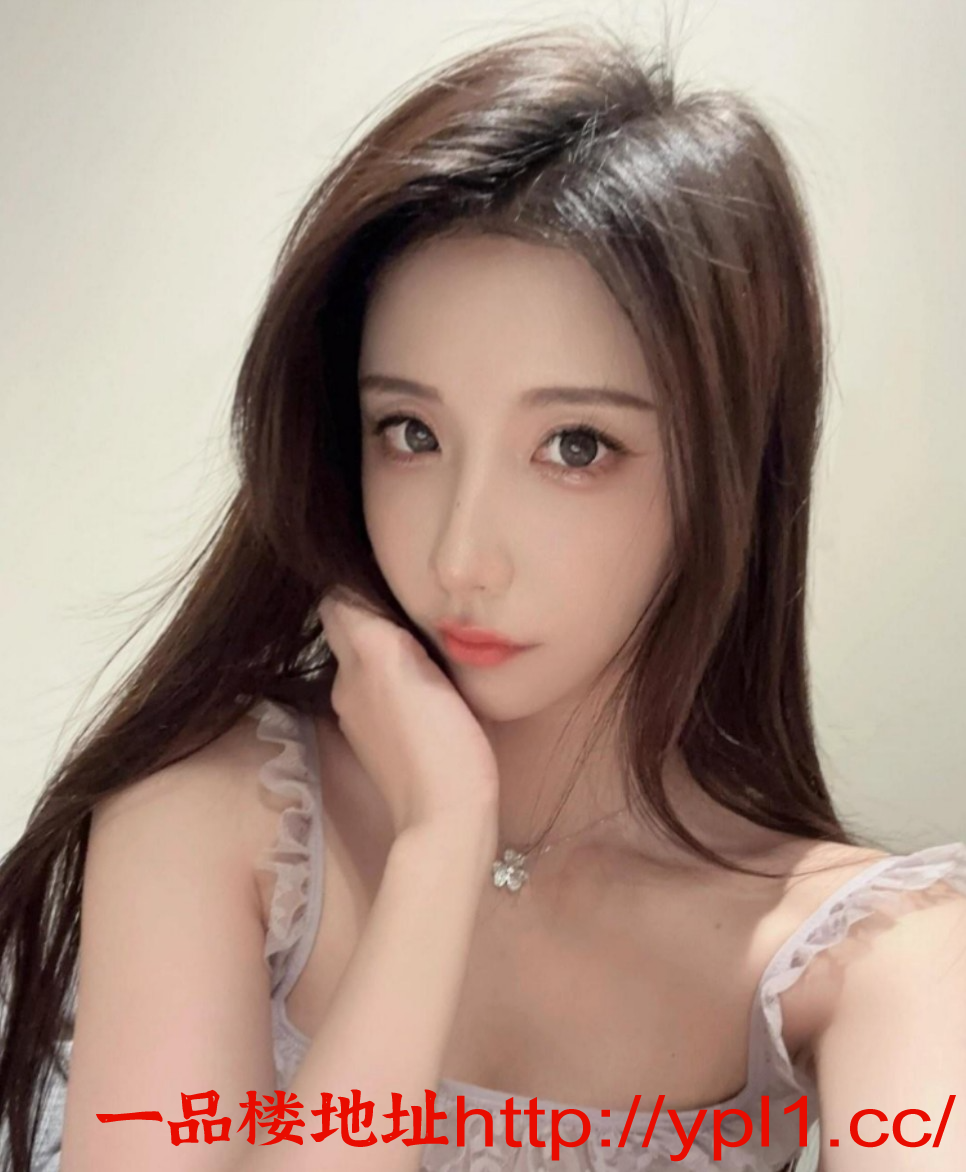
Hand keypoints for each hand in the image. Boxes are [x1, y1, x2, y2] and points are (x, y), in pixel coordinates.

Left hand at [317, 589, 499, 837]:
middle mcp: (349, 691)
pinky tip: (431, 684)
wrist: (447, 819)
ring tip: (428, 637)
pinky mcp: (390, 747)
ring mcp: (368, 723)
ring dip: (390, 649)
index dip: (355, 584)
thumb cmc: (433, 740)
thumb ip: (364, 622)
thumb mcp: (395, 664)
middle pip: (353, 634)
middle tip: (415, 599)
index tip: (387, 570)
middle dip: (375, 614)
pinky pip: (390, 695)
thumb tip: (340, 586)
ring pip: (372, 666)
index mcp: (352, 667)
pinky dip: (402, 681)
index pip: (338, 606)